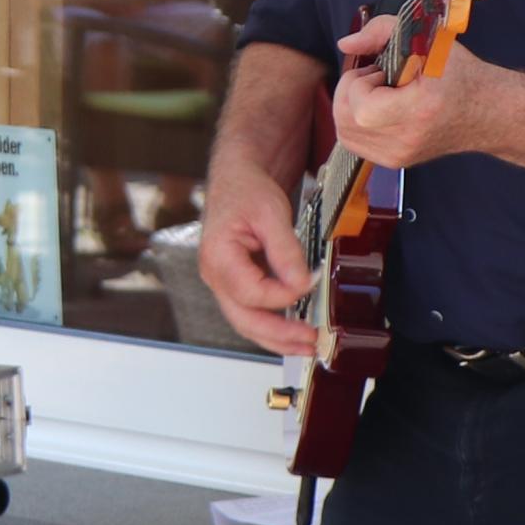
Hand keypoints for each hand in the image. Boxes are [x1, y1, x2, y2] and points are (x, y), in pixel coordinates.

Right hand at [197, 164, 317, 361]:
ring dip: (276, 338)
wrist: (237, 180)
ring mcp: (224, 282)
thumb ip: (286, 250)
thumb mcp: (271, 213)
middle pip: (244, 320)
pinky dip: (273, 325)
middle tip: (309, 341)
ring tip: (305, 344)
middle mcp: (215, 275)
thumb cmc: (245, 190)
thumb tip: (301, 283)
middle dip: (278, 336)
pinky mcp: (237, 284)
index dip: (282, 295)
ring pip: (246, 322)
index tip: (307, 285)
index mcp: (218, 257)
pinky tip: (293, 329)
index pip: (250, 293)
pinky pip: (252, 312)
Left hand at [330, 11, 489, 171]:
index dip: (362, 81)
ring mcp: (398, 156)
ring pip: (344, 132)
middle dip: (352, 90)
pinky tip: (380, 108)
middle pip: (345, 119)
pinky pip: (354, 142)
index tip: (383, 70)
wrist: (486, 112)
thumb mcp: (428, 39)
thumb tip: (346, 44)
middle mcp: (406, 141)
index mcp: (418, 111)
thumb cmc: (460, 75)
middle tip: (379, 78)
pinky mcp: (394, 162)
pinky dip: (357, 121)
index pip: (360, 106)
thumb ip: (381, 30)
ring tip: (379, 93)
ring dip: (352, 105)